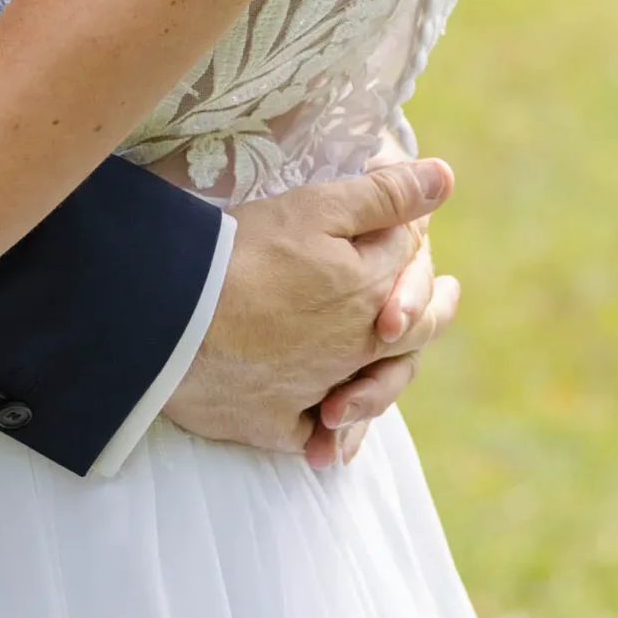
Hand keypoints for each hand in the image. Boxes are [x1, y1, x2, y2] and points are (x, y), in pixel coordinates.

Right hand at [164, 158, 459, 463]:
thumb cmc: (244, 252)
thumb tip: (445, 179)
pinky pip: (312, 437)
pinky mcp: (273, 423)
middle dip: (428, 312)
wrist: (172, 318)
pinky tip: (327, 438)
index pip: (409, 263)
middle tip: (443, 297)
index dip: (411, 241)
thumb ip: (383, 197)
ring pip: (367, 391)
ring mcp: (316, 392)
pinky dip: (325, 437)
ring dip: (384, 382)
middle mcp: (356, 351)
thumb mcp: (315, 208)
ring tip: (389, 375)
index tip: (418, 231)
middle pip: (407, 335)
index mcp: (372, 295)